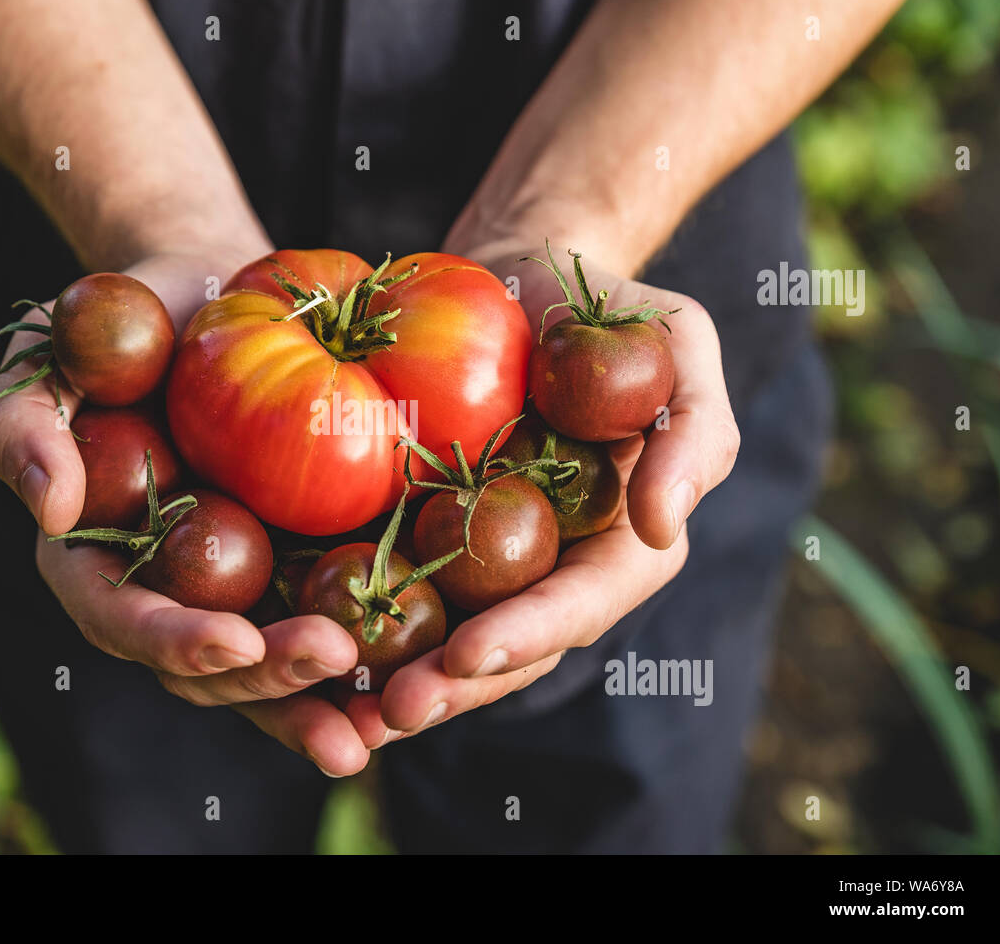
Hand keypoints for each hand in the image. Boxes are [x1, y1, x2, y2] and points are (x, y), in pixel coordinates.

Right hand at [0, 245, 371, 776]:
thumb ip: (21, 426)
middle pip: (207, 667)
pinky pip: (330, 622)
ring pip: (272, 671)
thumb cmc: (118, 323)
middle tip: (332, 659)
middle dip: (267, 682)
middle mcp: (168, 592)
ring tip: (382, 724)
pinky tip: (419, 677)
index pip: (123, 620)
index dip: (175, 640)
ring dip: (321, 703)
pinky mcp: (300, 567)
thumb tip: (48, 512)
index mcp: (96, 562)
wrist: (210, 298)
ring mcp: (238, 588)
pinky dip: (371, 662)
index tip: (238, 641)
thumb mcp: (46, 356)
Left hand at [339, 246, 740, 746]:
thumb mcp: (678, 341)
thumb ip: (694, 430)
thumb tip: (662, 526)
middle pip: (508, 646)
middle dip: (454, 686)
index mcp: (619, 543)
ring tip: (343, 715)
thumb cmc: (610, 308)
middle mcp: (550, 569)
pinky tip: (305, 651)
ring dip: (399, 681)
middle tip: (394, 711)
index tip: (473, 653)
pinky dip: (354, 627)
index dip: (531, 632)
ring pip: (444, 640)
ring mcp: (484, 562)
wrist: (518, 284)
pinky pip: (392, 590)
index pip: (582, 602)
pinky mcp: (423, 537)